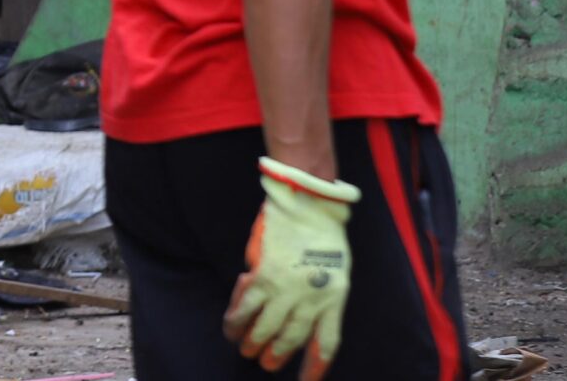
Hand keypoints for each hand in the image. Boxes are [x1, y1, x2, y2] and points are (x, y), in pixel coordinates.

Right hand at [225, 157, 357, 378]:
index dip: (315, 367)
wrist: (310, 202)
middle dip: (277, 354)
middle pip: (292, 338)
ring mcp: (287, 288)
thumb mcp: (336, 268)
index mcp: (335, 298)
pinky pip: (247, 304)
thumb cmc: (325, 232)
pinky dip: (237, 318)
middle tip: (265, 363)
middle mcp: (313, 298)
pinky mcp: (265, 274)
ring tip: (245, 349)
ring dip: (253, 341)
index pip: (326, 343)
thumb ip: (316, 291)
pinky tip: (231, 327)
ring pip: (267, 326)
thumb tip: (286, 307)